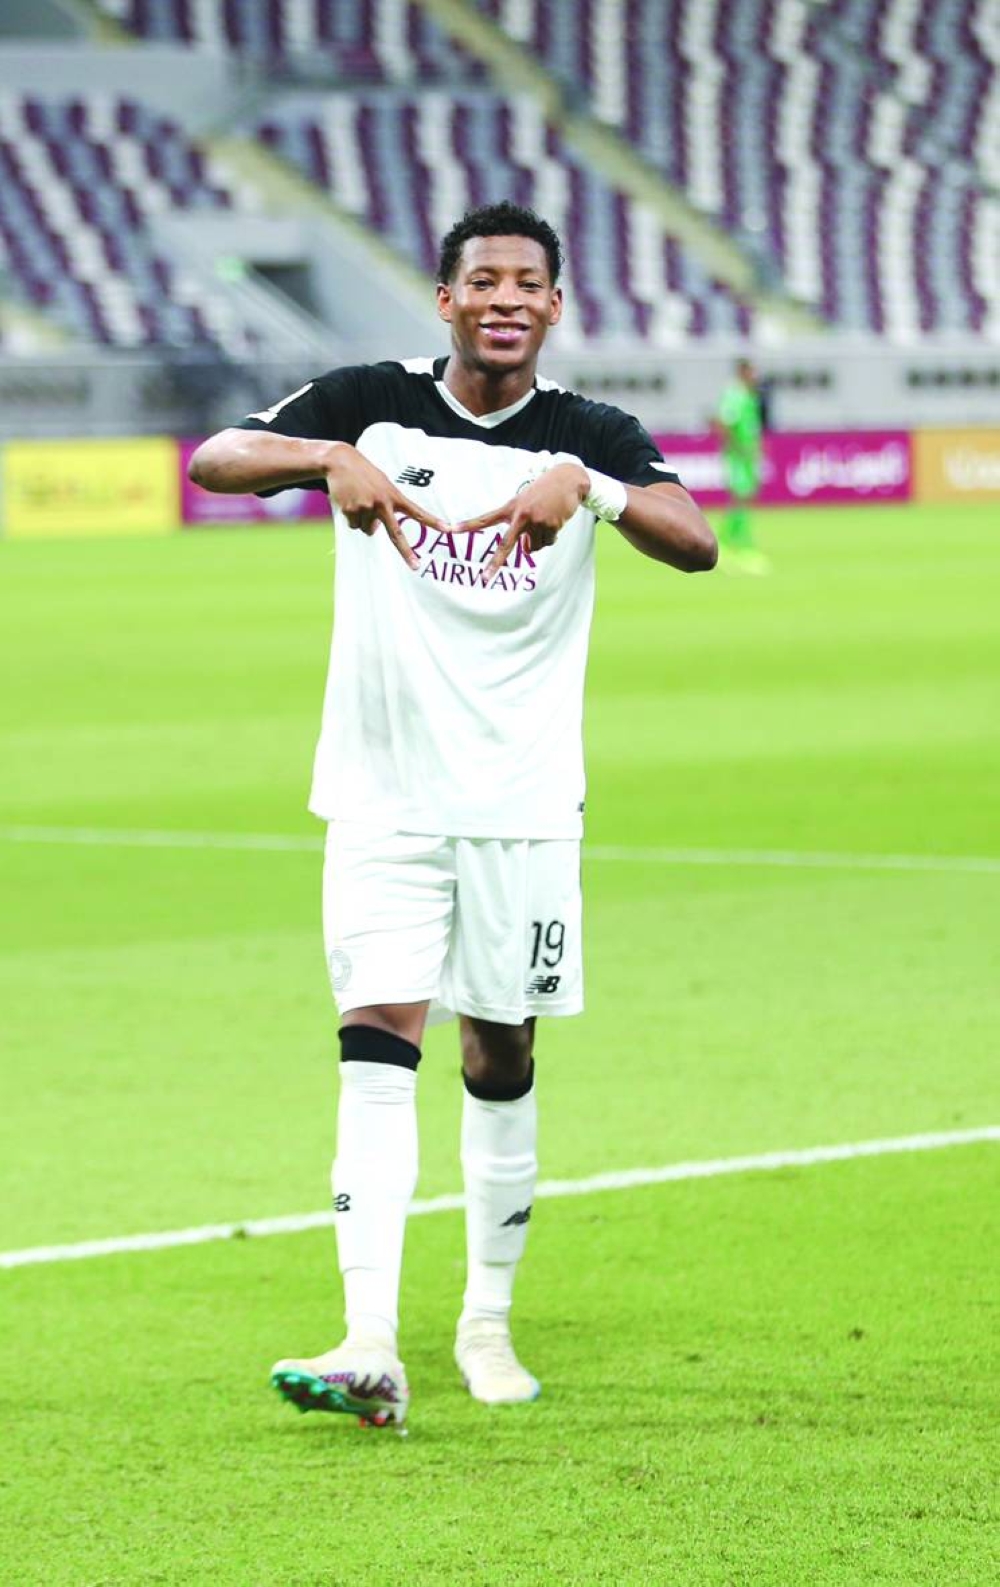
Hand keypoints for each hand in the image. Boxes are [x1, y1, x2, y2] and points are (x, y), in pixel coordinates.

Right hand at [325, 444, 447, 569]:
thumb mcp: (382, 485)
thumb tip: (375, 530)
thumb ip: (385, 506)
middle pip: (396, 534)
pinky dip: (351, 517)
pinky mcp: (352, 511)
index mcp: (394, 496)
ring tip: (359, 500)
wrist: (340, 462)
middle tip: (416, 566)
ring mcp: (366, 508)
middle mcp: (382, 504)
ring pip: (367, 530)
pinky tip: (350, 501)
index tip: (447, 528)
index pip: (417, 512)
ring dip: (363, 520)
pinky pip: (354, 524)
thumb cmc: (364, 474)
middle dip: (406, 552)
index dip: (432, 521)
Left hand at [457, 462, 589, 578]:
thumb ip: (520, 526)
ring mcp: (536, 522)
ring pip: (533, 547)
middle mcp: (521, 516)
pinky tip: (555, 520)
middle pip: (506, 544)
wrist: (568, 480)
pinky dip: (551, 536)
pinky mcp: (550, 526)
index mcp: (511, 507)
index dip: (468, 525)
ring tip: (546, 520)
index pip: (485, 518)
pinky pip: (548, 542)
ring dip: (539, 539)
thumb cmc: (544, 491)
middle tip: (485, 578)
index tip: (451, 529)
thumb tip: (526, 550)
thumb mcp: (526, 502)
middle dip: (495, 563)